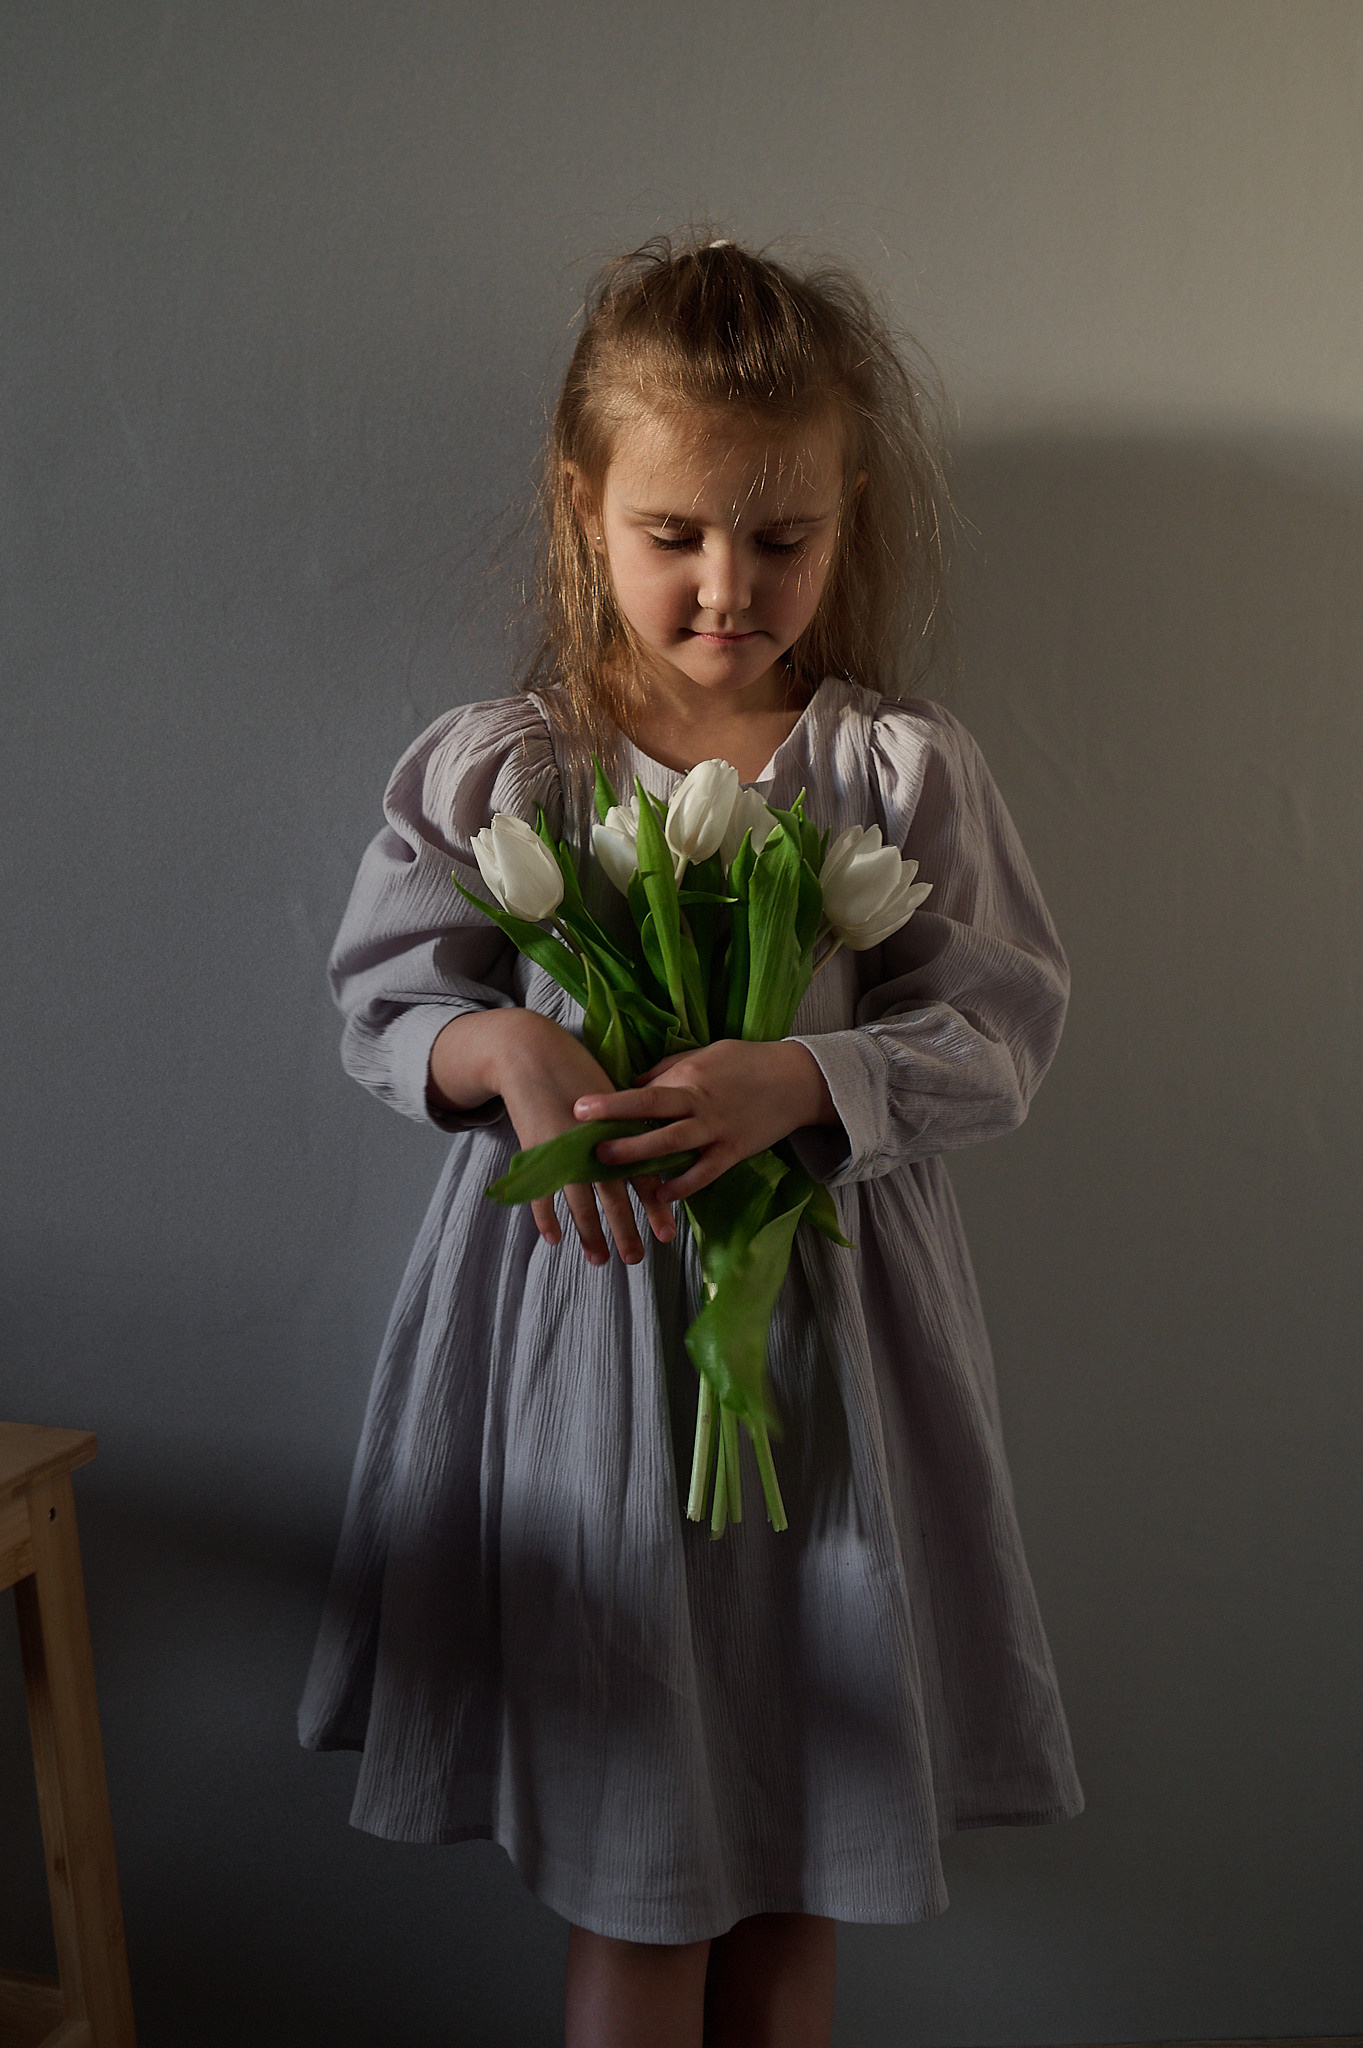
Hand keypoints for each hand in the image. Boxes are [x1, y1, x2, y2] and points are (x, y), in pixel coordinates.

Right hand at [429, 1010, 676, 1266]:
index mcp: (619, 1131)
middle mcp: (594, 1145)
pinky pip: (541, 1193)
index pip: (642, 1175)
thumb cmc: (579, 1074)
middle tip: (634, 1260)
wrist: (533, 1056)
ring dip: (589, 1234)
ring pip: (579, 1202)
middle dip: (624, 1231)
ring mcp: (563, 1151)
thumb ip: (632, 1128)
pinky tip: (553, 1239)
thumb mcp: (613, 1098)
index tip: (666, 1234)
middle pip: (612, 1197)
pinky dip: (546, 1217)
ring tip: (599, 1259)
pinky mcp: (536, 1152)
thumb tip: (656, 1153)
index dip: (654, 1206)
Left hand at [574, 1038, 837, 1203]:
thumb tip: (634, 1083)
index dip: (612, 1102)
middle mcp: (701, 1105)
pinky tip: (661, 1195)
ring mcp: (718, 1130)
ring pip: (675, 1146)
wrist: (796, 1080)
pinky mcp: (734, 1152)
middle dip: (620, 1131)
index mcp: (691, 1078)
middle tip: (589, 1145)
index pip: (645, 1092)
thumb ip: (668, 1069)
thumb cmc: (746, 1061)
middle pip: (655, 1117)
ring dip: (642, 1159)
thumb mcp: (705, 1054)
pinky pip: (705, 1173)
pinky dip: (683, 1185)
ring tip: (614, 1170)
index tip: (581, 1108)